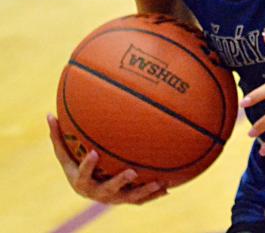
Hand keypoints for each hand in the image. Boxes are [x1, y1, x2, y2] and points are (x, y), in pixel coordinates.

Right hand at [47, 114, 166, 204]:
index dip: (87, 166)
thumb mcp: (66, 154)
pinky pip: (140, 200)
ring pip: (129, 198)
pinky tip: (168, 188)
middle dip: (119, 183)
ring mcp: (112, 199)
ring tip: (158, 182)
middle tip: (132, 172)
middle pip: (107, 191)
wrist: (89, 189)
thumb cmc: (76, 165)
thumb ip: (58, 137)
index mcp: (80, 181)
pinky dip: (153, 195)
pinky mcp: (125, 200)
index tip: (94, 153)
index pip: (81, 175)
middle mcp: (96, 193)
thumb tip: (47, 114)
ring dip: (143, 191)